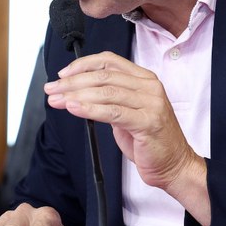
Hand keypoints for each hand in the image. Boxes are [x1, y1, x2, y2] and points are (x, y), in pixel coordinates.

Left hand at [45, 51, 210, 225]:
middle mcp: (149, 87)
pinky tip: (74, 108)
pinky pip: (113, 112)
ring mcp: (151, 103)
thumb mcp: (127, 112)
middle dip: (72, 82)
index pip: (109, 61)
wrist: (174, 164)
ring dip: (76, 94)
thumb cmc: (149, 140)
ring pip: (106, 92)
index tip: (63, 74)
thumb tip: (77, 91)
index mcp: (145, 79)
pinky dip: (89, 109)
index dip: (83, 64)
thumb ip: (109, 98)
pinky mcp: (148, 122)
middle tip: (52, 89)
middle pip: (103, 76)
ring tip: (58, 99)